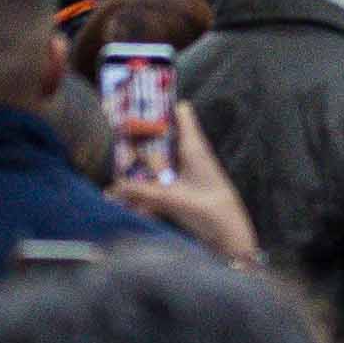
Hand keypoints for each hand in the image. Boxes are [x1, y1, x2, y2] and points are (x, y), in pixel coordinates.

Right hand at [117, 89, 258, 266]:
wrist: (231, 240)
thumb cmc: (211, 211)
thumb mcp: (172, 199)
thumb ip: (141, 193)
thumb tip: (112, 187)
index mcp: (194, 148)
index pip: (182, 115)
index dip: (162, 106)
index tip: (137, 102)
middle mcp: (191, 158)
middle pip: (162, 142)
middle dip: (139, 144)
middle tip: (114, 143)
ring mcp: (188, 177)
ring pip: (159, 168)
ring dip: (139, 174)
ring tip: (113, 181)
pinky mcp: (185, 196)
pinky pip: (160, 190)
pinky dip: (145, 196)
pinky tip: (127, 207)